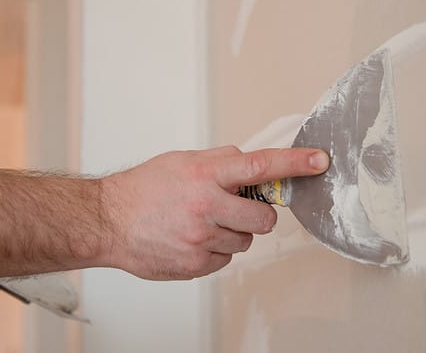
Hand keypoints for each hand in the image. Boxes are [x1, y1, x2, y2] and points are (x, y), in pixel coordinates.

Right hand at [101, 146, 329, 279]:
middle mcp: (206, 206)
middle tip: (237, 209)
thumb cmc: (143, 189)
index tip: (319, 161)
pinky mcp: (194, 264)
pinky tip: (191, 240)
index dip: (295, 163)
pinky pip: (225, 259)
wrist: (106, 221)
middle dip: (258, 214)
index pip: (260, 166)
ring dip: (233, 233)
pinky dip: (215, 250)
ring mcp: (200, 238)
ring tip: (202, 224)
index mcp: (205, 175)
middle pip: (264, 218)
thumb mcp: (182, 161)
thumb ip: (220, 162)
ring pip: (245, 241)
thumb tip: (250, 161)